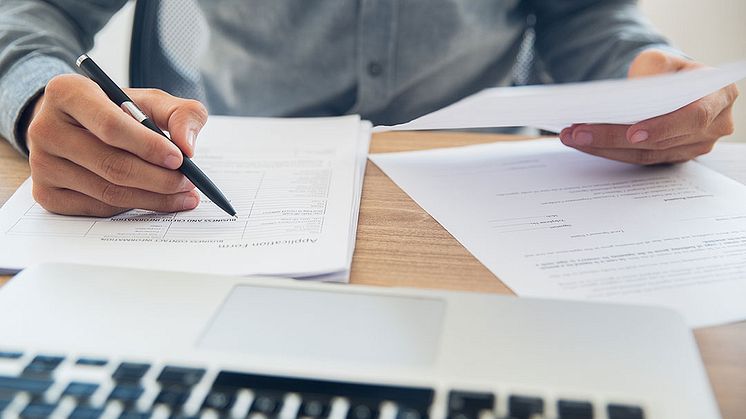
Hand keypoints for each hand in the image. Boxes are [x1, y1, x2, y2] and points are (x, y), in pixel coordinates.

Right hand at [26, 74, 207, 215]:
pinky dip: (132, 207)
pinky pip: (98, 208)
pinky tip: (153, 199)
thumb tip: (188, 146)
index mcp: (67, 93)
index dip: (149, 146)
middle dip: (159, 179)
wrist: (77, 126)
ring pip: (108, 192)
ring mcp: (41, 165)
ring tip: (182, 194)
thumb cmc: (118, 111)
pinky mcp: (46, 194)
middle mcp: (44, 128)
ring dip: (153, 198)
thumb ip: (181, 114)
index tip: (180, 159)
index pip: (111, 126)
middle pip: (112, 165)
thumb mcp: (151, 101)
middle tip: (189, 183)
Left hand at [559, 49, 738, 164]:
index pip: (693, 117)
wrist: (671, 85)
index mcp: (720, 95)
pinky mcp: (673, 157)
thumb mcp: (660, 60)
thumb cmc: (668, 71)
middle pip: (661, 141)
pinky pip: (639, 160)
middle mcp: (714, 126)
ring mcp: (695, 146)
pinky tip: (584, 142)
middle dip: (614, 136)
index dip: (663, 127)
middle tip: (578, 131)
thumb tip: (628, 96)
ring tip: (573, 136)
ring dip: (604, 147)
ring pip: (646, 155)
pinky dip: (608, 151)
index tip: (632, 133)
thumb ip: (650, 71)